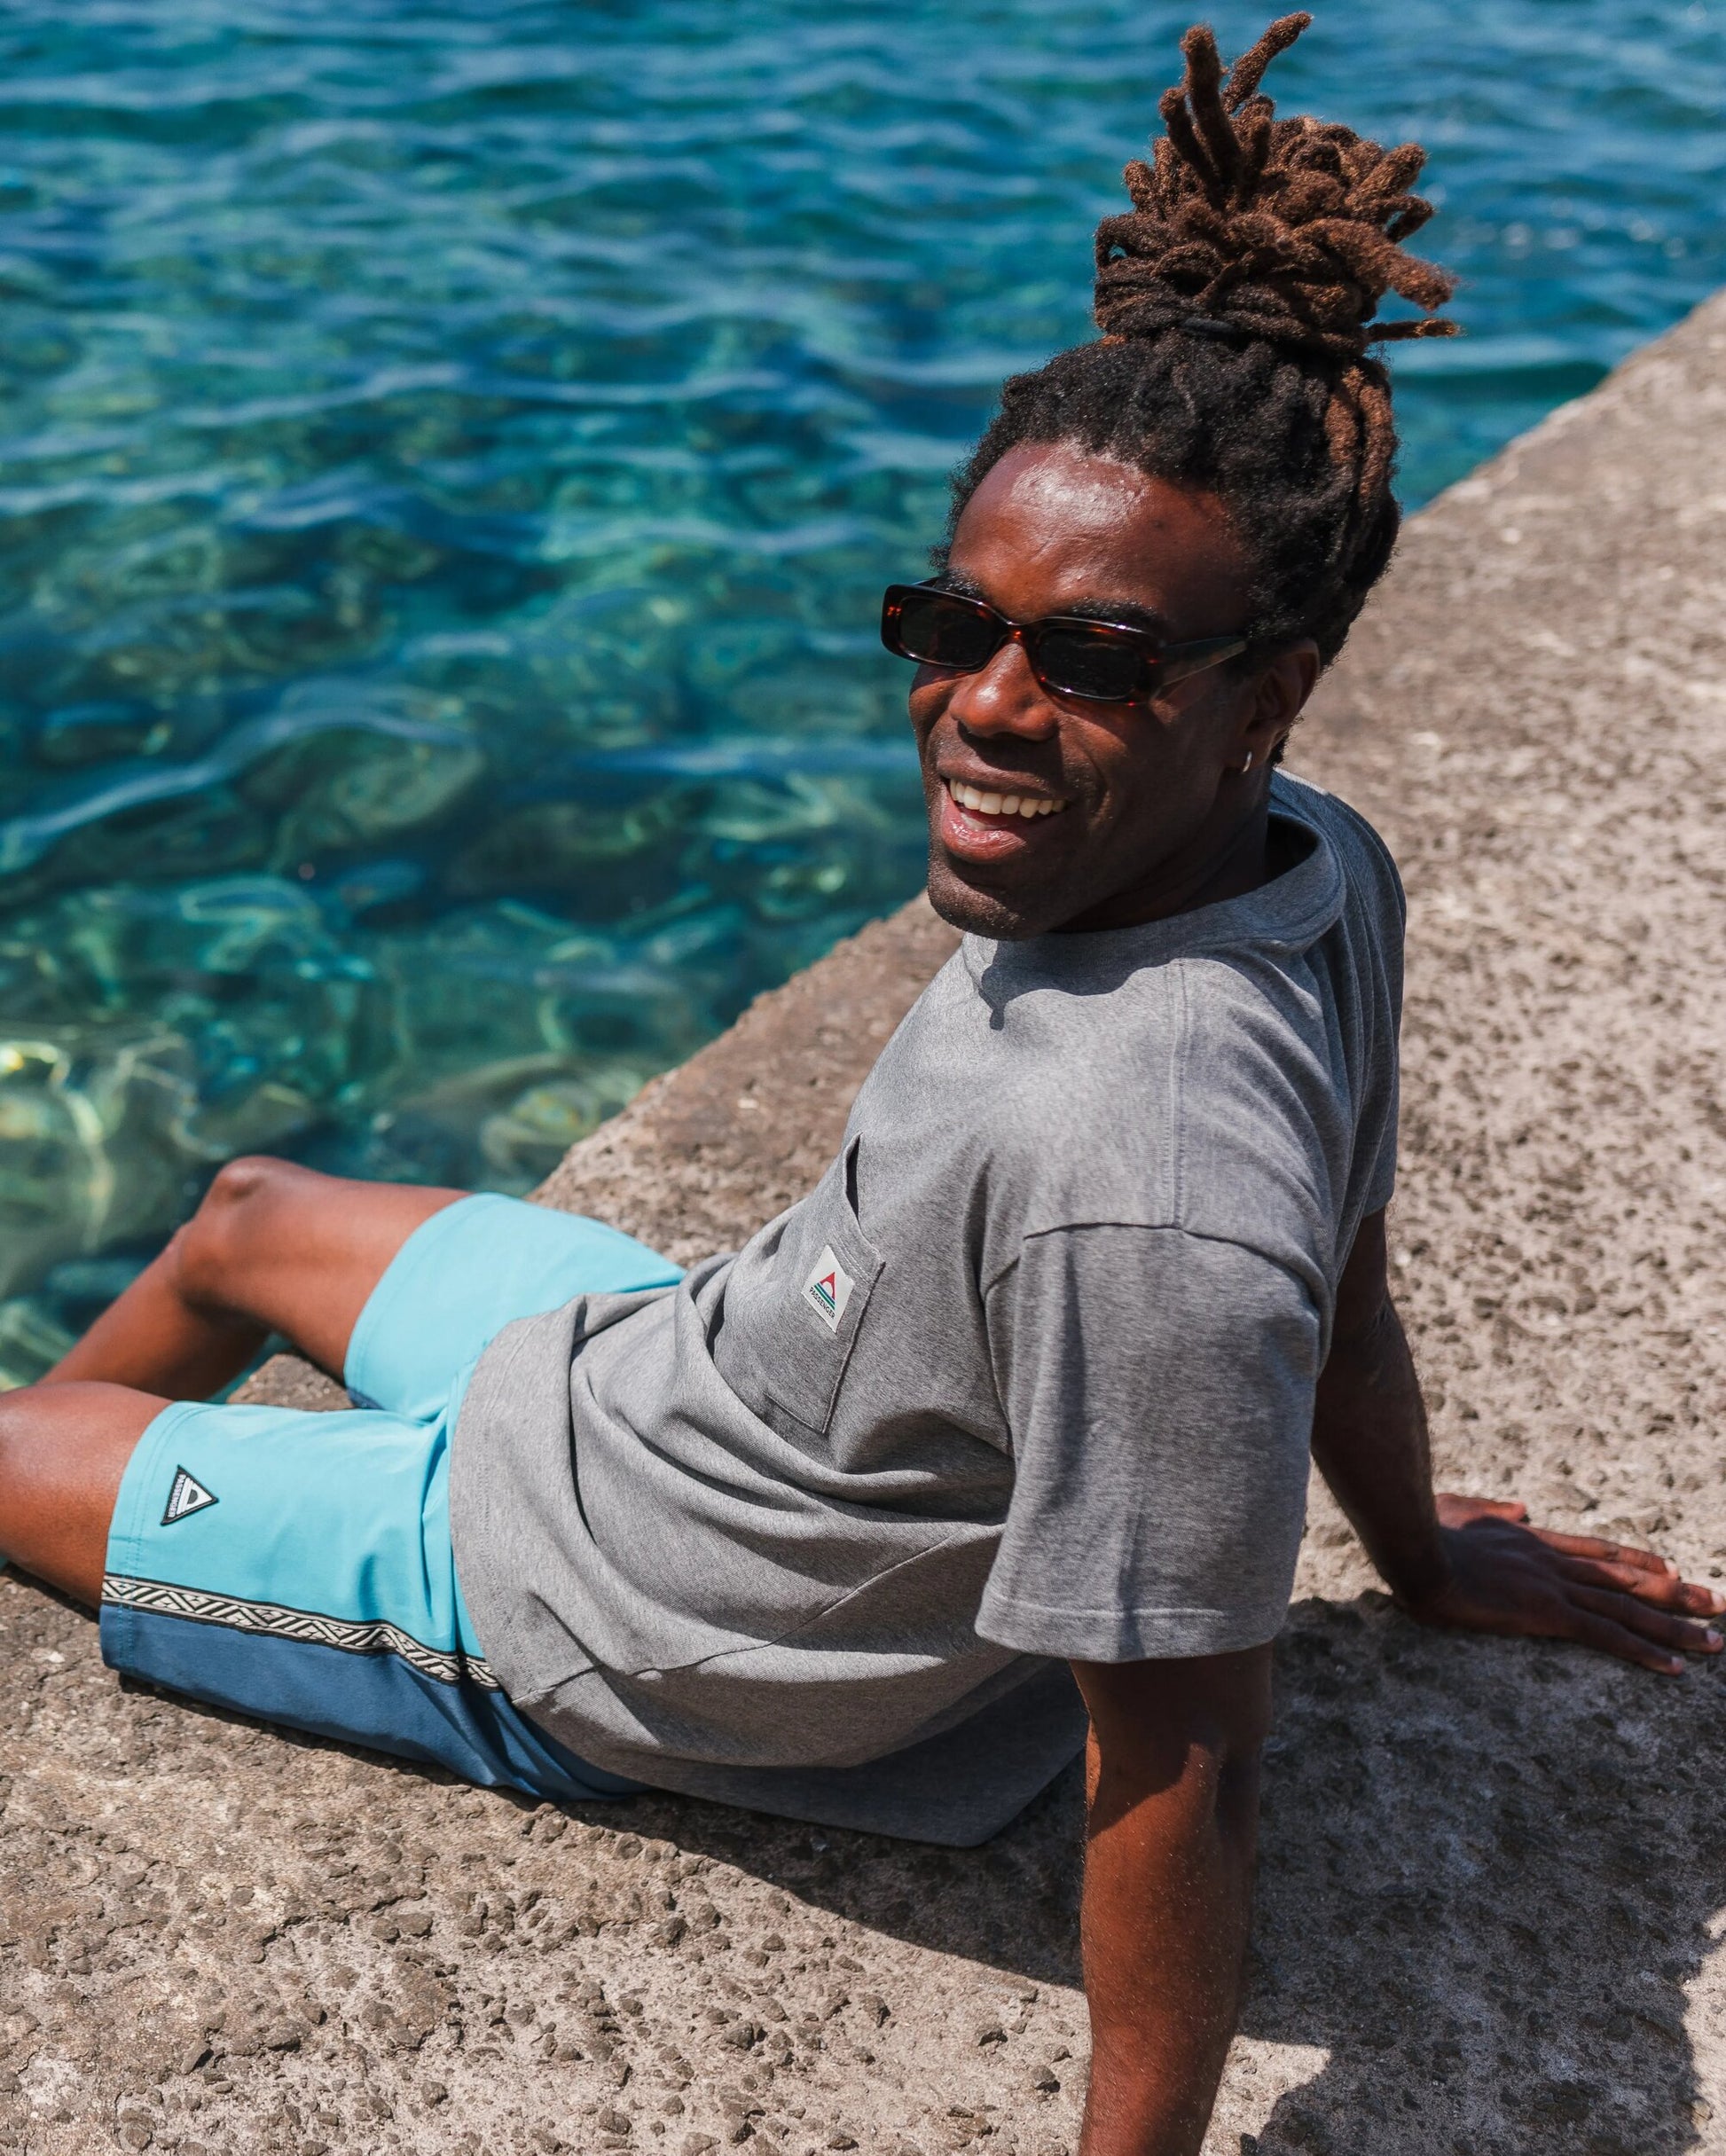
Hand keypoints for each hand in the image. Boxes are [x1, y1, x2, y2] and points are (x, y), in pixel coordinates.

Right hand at [1397, 1493, 1725, 1674]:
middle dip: (1676, 1593)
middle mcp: (1553, 1560)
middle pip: (1627, 1577)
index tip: (1670, 1566)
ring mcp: (1553, 1586)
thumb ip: (1493, 1510)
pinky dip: (1643, 1650)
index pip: (1598, 1551)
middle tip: (1717, 1602)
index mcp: (1533, 1539)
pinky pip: (1605, 1634)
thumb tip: (1521, 1509)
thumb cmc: (1425, 1530)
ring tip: (1715, 1640)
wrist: (1415, 1547)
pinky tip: (1673, 1667)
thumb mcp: (1460, 1510)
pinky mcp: (1546, 1612)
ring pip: (1628, 1607)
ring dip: (1676, 1626)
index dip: (1637, 1559)